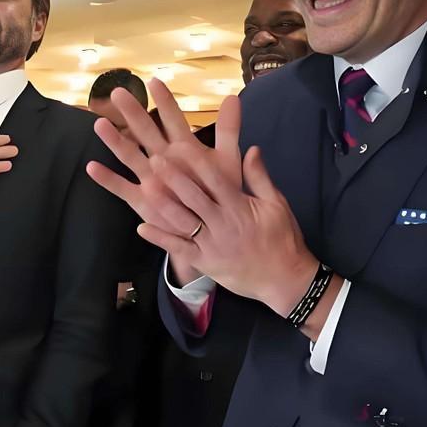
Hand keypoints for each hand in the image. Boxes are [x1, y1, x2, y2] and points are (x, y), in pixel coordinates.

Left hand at [87, 79, 315, 314]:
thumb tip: (252, 148)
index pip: (215, 180)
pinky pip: (180, 249)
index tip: (181, 146)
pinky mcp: (205, 262)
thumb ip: (260, 177)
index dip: (197, 163)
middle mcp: (222, 223)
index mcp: (239, 207)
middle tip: (155, 159)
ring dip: (163, 204)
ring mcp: (212, 244)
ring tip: (145, 187)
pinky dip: (161, 239)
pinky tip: (142, 227)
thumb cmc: (282, 238)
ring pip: (183, 222)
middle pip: (194, 197)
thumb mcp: (277, 204)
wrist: (285, 279)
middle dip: (174, 178)